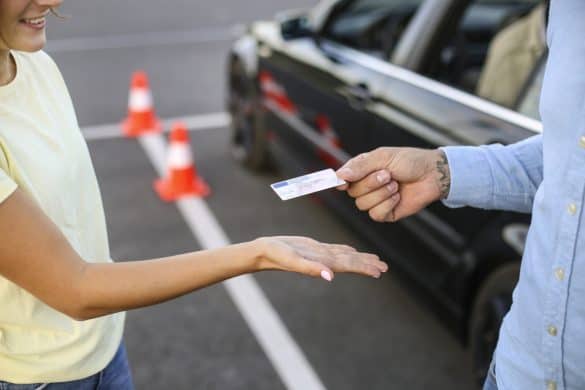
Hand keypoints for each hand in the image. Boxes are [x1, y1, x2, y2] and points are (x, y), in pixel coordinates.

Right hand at [254, 236, 387, 280]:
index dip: (364, 268)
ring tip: (374, 261)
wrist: (262, 252)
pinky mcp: (313, 247)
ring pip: (344, 256)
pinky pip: (334, 249)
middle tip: (384, 268)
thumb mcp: (292, 260)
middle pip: (350, 261)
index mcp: (322, 263)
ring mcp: (319, 254)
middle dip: (367, 264)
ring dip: (359, 259)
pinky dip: (346, 250)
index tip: (379, 272)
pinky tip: (352, 251)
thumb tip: (330, 277)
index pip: (348, 265)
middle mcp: (324, 260)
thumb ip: (311, 269)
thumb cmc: (275, 255)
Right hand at [336, 147, 449, 221]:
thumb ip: (360, 167)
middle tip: (387, 175)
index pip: (343, 178)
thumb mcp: (383, 157)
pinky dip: (387, 204)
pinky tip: (397, 196)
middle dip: (370, 183)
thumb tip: (340, 175)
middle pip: (353, 193)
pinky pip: (376, 214)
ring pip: (363, 205)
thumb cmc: (410, 161)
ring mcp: (376, 200)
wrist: (432, 175)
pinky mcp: (386, 213)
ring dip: (381, 194)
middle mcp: (367, 186)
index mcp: (363, 170)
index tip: (343, 183)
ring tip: (395, 184)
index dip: (340, 181)